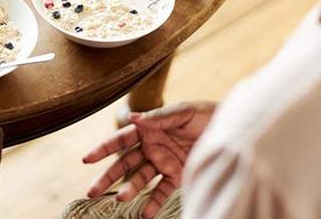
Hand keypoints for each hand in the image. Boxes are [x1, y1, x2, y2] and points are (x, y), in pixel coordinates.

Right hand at [82, 101, 216, 216]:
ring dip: (129, 189)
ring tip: (121, 199)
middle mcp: (152, 147)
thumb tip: (133, 117)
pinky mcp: (178, 176)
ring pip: (140, 179)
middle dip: (107, 176)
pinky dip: (153, 203)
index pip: (121, 139)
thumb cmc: (205, 115)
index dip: (103, 149)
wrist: (233, 130)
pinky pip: (162, 191)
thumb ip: (158, 117)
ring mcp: (163, 162)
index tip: (87, 159)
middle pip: (124, 163)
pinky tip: (145, 214)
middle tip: (91, 190)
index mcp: (148, 128)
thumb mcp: (183, 112)